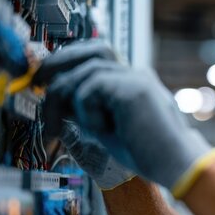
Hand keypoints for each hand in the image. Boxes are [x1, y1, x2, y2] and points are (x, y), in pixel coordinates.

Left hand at [36, 41, 214, 197]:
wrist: (177, 165)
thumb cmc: (148, 154)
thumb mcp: (107, 128)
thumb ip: (86, 110)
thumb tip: (56, 98)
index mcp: (134, 83)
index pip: (97, 59)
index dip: (70, 63)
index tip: (47, 81)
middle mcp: (137, 75)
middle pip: (93, 49)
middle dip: (60, 61)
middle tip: (38, 80)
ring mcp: (137, 78)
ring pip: (87, 70)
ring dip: (67, 98)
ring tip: (63, 126)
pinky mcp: (133, 88)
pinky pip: (91, 88)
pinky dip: (87, 111)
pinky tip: (105, 130)